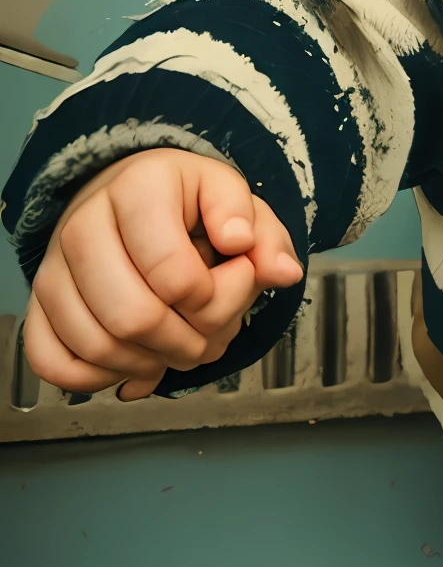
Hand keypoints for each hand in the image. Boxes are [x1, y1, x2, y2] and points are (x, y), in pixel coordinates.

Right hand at [23, 148, 302, 400]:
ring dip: (152, 364)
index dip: (216, 298)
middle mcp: (82, 226)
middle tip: (210, 331)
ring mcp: (53, 270)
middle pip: (133, 319)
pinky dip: (100, 378)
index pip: (175, 274)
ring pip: (97, 347)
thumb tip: (279, 270)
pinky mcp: (38, 307)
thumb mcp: (236, 204)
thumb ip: (264, 235)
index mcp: (138, 188)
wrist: (132, 198)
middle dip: (188, 343)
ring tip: (180, 344)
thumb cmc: (187, 204)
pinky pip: (55, 363)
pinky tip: (135, 361)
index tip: (235, 280)